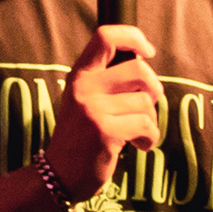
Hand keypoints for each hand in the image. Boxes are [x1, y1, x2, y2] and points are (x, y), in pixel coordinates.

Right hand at [48, 23, 162, 194]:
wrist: (59, 174)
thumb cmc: (80, 136)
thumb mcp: (84, 100)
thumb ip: (107, 80)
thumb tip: (144, 63)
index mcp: (80, 75)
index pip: (105, 37)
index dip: (133, 37)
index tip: (147, 52)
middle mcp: (84, 87)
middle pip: (138, 69)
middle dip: (153, 89)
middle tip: (146, 106)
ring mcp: (93, 109)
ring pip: (145, 101)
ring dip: (150, 120)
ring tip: (136, 133)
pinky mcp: (105, 132)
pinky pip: (146, 125)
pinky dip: (150, 138)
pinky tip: (138, 145)